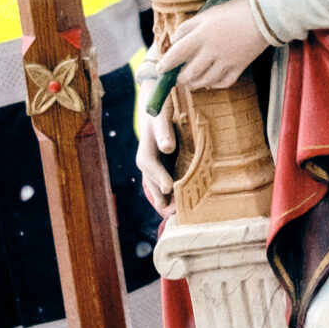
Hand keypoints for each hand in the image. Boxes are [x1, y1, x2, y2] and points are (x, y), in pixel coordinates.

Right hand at [138, 104, 177, 218]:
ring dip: (168, 203)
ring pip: (159, 190)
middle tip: (176, 213)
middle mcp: (147, 165)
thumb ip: (164, 131)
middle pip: (153, 185)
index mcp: (145, 152)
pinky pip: (166, 188)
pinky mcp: (163, 172)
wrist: (156, 111)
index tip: (169, 187)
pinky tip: (184, 207)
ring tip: (180, 216)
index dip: (159, 177)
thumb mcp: (161, 117)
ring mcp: (155, 170)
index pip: (150, 166)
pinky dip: (173, 198)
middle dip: (164, 200)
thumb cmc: (160, 112)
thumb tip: (167, 148)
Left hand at [157, 0, 268, 92]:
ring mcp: (226, 61)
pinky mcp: (240, 66)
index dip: (166, 64)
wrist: (263, 16)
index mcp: (201, 35)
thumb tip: (174, 39)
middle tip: (177, 78)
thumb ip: (188, 27)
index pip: (177, 54)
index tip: (161, 69)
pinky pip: (224, 82)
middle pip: (190, 73)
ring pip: (206, 81)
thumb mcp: (207, 13)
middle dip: (180, 78)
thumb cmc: (233, 11)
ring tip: (191, 82)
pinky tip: (211, 82)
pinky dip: (215, 85)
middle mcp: (211, 51)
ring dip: (195, 84)